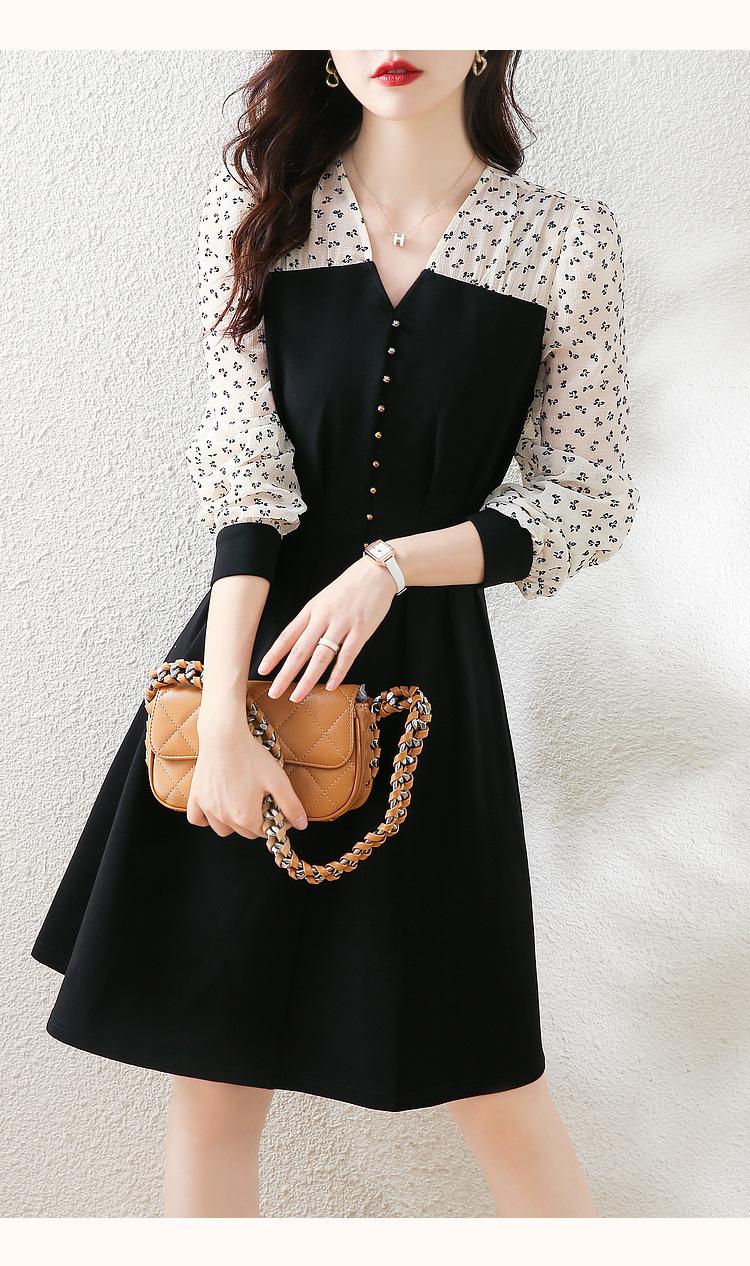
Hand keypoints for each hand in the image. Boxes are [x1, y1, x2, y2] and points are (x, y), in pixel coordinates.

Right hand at [187, 712, 307, 838]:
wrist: (224, 736)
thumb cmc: (251, 757)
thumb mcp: (278, 780)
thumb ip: (291, 805)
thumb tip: (302, 825)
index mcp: (246, 817)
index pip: (265, 832)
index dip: (275, 822)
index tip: (278, 808)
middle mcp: (225, 817)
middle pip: (245, 833)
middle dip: (257, 822)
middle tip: (262, 802)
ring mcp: (208, 808)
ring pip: (222, 830)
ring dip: (233, 823)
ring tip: (241, 804)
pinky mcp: (196, 797)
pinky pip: (197, 819)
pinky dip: (205, 819)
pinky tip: (216, 808)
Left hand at [257, 556, 396, 701]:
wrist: (376, 572)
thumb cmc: (349, 588)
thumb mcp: (323, 599)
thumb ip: (312, 620)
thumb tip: (297, 643)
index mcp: (311, 610)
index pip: (287, 635)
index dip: (274, 654)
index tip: (262, 670)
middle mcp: (323, 617)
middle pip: (300, 650)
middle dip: (285, 674)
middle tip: (274, 692)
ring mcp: (343, 624)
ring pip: (321, 656)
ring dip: (307, 679)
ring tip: (297, 695)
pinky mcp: (362, 630)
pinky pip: (347, 655)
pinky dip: (338, 672)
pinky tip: (331, 685)